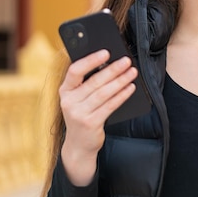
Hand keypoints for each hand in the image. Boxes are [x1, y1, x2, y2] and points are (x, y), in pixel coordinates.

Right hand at [58, 49, 136, 185]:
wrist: (79, 144)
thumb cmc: (82, 114)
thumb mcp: (78, 98)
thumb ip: (87, 83)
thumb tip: (108, 63)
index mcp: (65, 90)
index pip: (75, 71)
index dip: (91, 60)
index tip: (106, 52)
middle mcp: (69, 101)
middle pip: (94, 81)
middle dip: (113, 70)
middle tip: (127, 61)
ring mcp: (79, 114)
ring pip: (104, 93)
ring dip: (120, 81)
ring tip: (132, 73)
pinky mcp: (91, 123)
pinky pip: (110, 106)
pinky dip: (122, 95)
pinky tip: (130, 88)